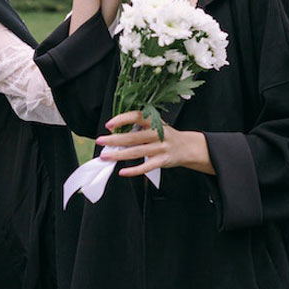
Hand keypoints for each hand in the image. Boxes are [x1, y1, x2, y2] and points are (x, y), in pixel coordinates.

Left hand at [95, 111, 215, 175]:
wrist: (187, 147)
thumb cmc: (166, 135)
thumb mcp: (156, 126)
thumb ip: (139, 128)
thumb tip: (115, 134)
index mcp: (155, 122)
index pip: (137, 117)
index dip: (123, 119)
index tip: (109, 125)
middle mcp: (158, 133)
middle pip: (133, 137)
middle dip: (114, 139)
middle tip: (100, 141)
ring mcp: (161, 148)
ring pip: (137, 152)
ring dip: (119, 155)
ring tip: (106, 156)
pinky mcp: (163, 161)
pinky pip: (146, 167)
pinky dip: (134, 170)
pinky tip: (123, 172)